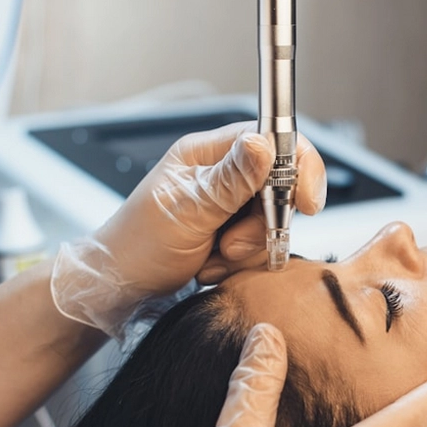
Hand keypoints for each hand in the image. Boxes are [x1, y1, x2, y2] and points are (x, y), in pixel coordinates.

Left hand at [50, 122, 325, 336]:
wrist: (121, 286)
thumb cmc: (139, 243)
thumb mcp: (187, 210)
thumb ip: (230, 180)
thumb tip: (264, 145)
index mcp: (208, 154)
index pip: (270, 141)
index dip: (297, 167)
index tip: (305, 201)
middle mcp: (222, 176)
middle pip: (279, 187)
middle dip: (264, 223)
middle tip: (233, 242)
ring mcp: (229, 207)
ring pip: (273, 222)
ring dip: (249, 249)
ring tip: (216, 256)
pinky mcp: (233, 235)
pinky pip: (262, 247)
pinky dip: (243, 264)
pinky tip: (213, 265)